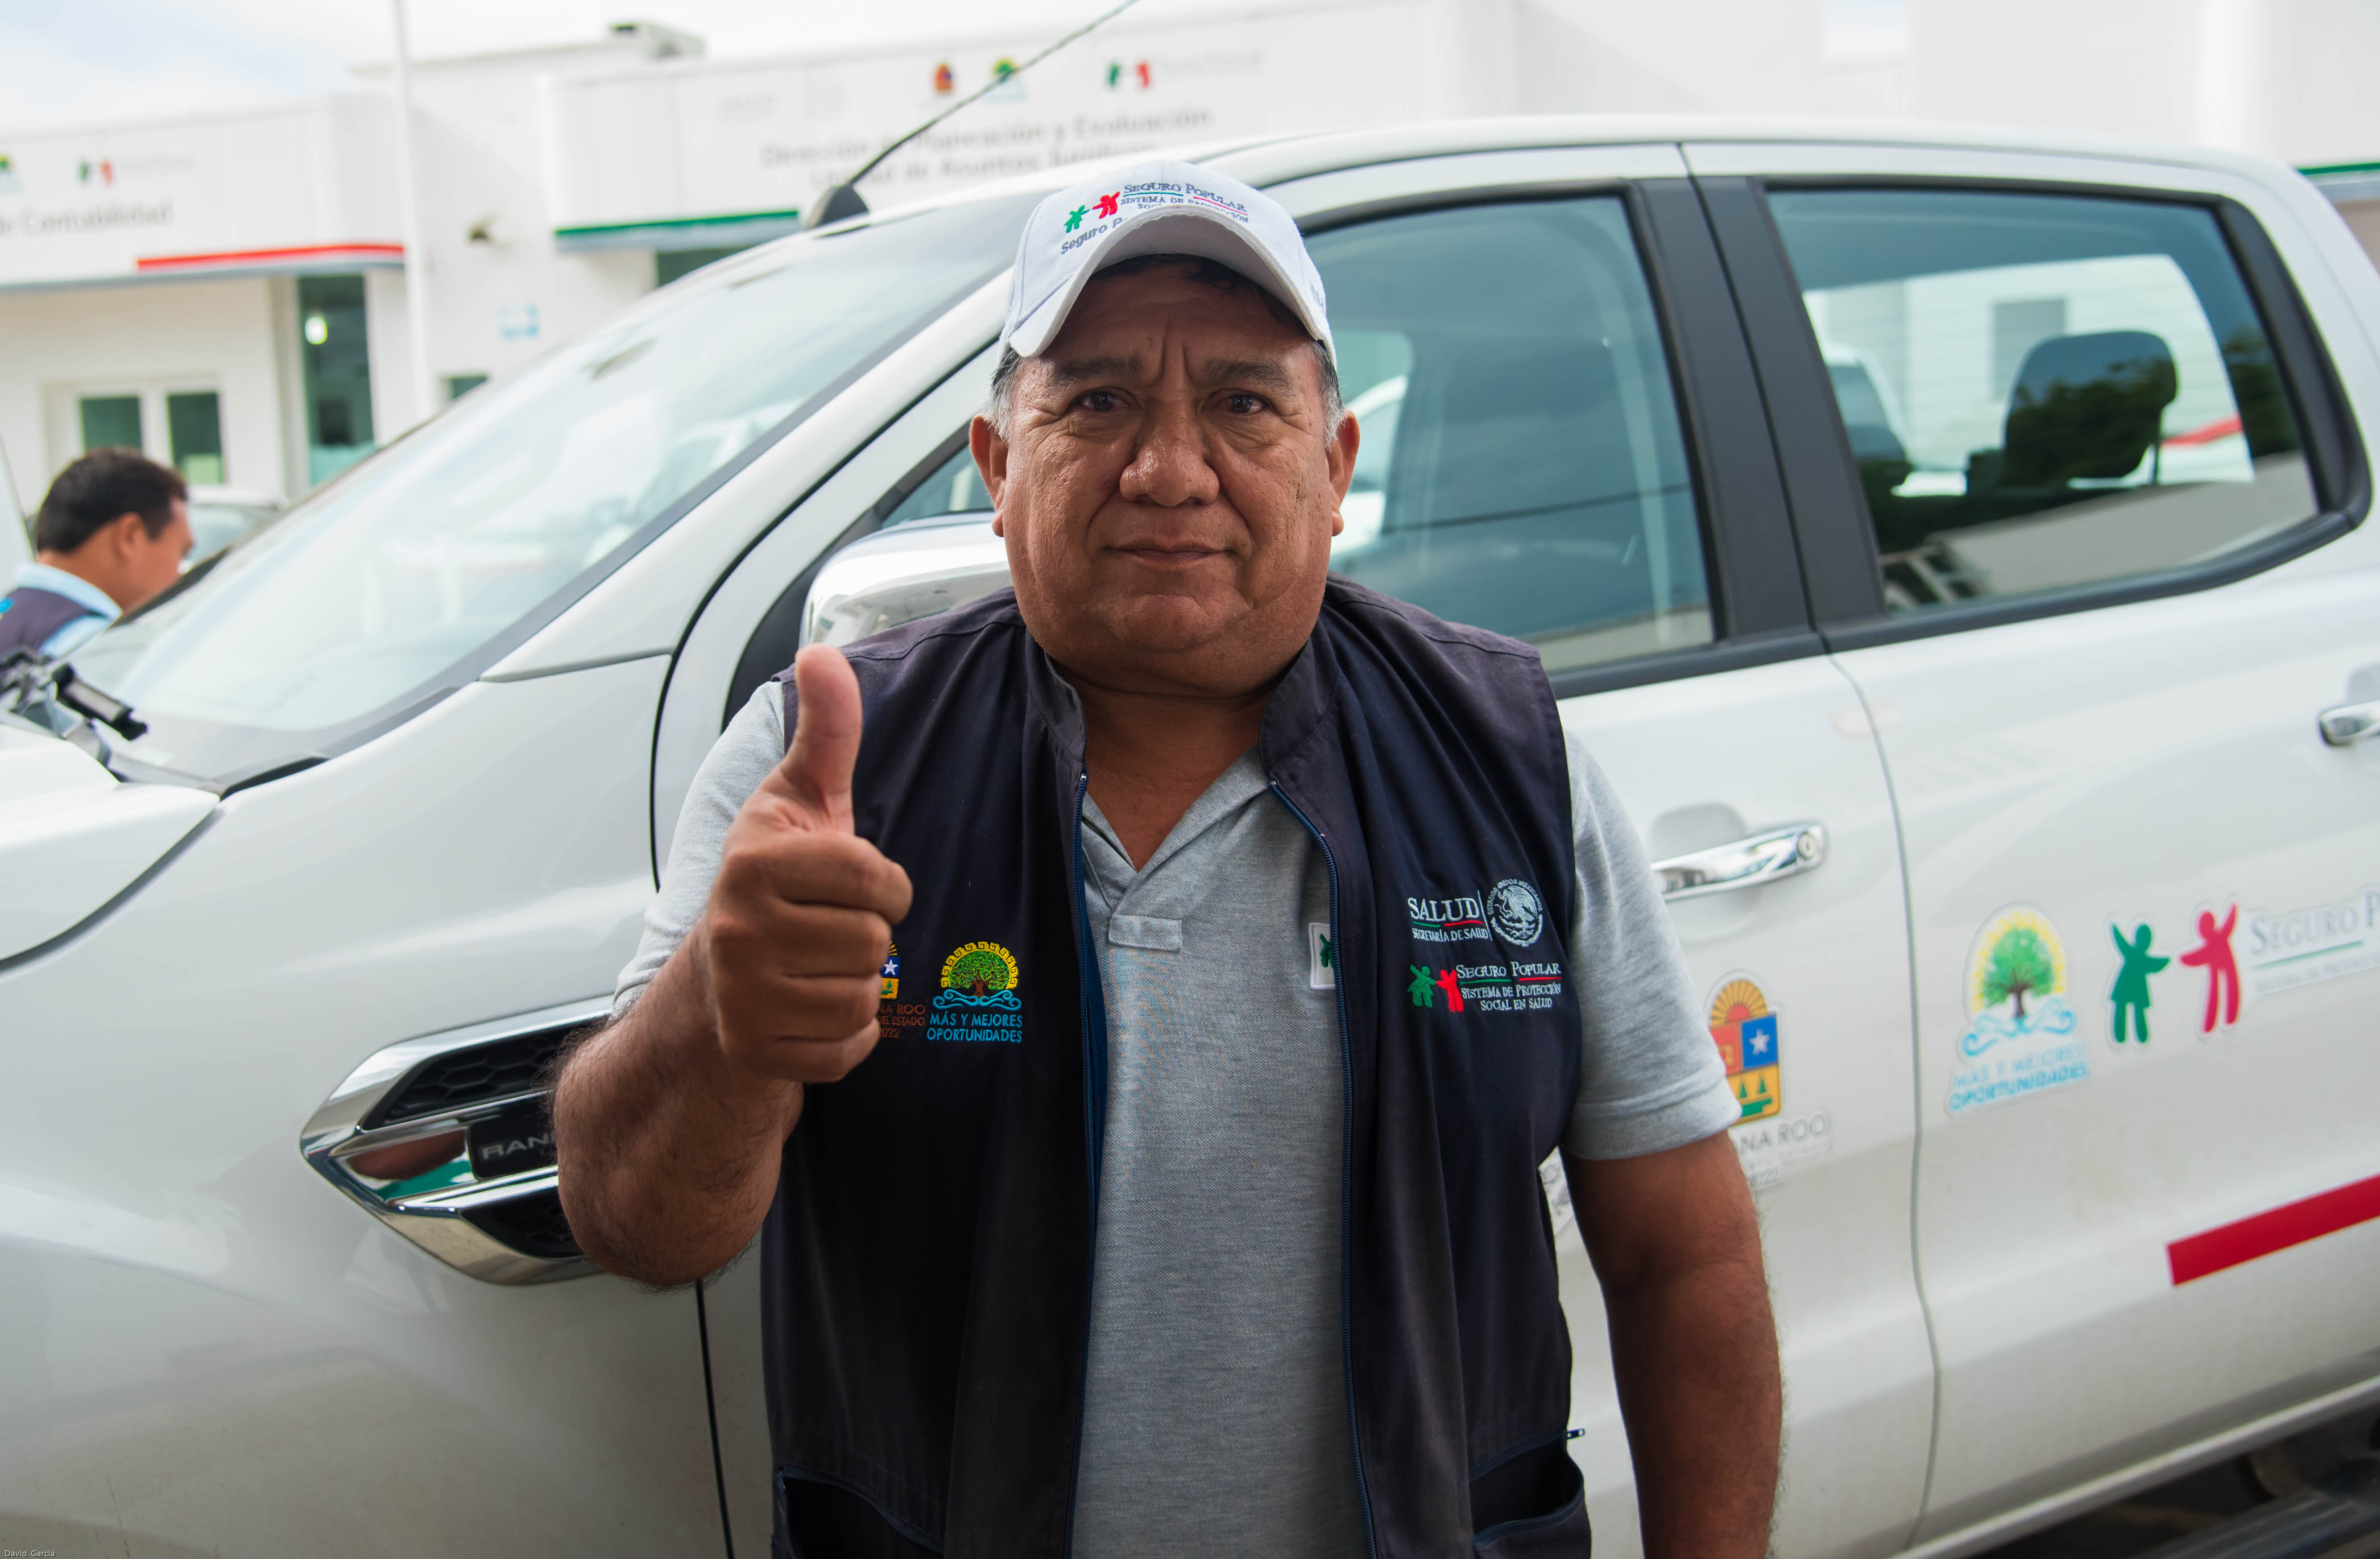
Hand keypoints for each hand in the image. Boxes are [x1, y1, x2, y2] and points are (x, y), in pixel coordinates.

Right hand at [700, 645, 912, 1083]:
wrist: (714, 982)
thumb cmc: (774, 881)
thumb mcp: (800, 800)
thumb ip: (825, 732)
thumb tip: (822, 651)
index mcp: (754, 863)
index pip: (875, 877)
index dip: (884, 883)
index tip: (858, 884)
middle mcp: (737, 930)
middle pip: (875, 942)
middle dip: (868, 936)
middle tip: (829, 927)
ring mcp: (742, 997)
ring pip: (864, 996)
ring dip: (858, 984)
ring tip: (818, 965)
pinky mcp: (755, 1051)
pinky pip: (848, 1048)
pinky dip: (846, 1036)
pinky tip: (812, 1008)